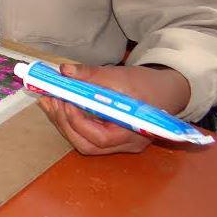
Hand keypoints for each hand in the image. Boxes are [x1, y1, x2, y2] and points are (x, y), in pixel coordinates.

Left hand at [37, 63, 191, 155]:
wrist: (167, 90)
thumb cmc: (148, 84)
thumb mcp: (121, 75)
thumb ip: (92, 74)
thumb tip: (64, 71)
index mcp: (133, 132)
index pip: (100, 138)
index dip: (78, 121)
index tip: (65, 100)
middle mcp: (125, 144)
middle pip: (88, 145)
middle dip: (65, 124)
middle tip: (52, 100)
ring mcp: (118, 142)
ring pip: (85, 142)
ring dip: (64, 123)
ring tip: (50, 101)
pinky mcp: (111, 136)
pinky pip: (87, 135)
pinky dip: (71, 122)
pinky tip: (59, 105)